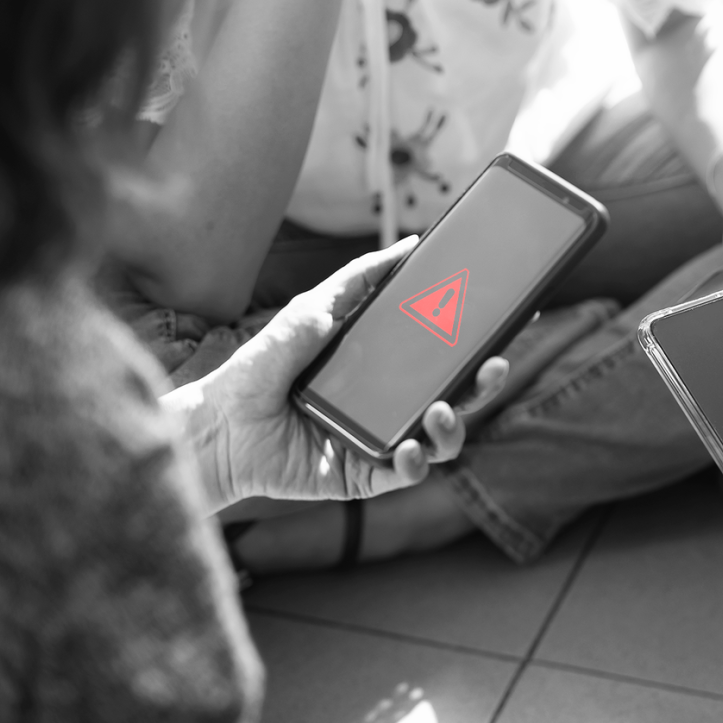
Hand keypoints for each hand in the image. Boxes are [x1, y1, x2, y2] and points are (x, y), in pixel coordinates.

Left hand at [170, 236, 508, 513]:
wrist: (215, 432)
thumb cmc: (255, 370)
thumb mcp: (304, 315)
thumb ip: (351, 285)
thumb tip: (402, 248)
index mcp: (382, 364)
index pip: (441, 348)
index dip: (476, 335)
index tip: (508, 312)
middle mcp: (389, 402)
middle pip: (453, 393)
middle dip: (482, 382)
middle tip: (495, 364)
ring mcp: (380, 438)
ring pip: (438, 437)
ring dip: (453, 425)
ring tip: (442, 411)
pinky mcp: (362, 474)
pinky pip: (402, 473)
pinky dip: (413, 463)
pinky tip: (409, 449)